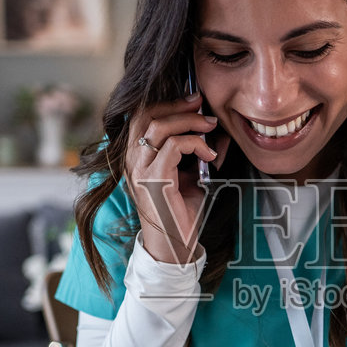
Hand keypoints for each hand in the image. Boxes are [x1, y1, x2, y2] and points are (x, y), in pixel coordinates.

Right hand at [124, 94, 228, 263]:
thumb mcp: (189, 176)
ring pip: (159, 126)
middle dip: (177, 104)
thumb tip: (214, 132)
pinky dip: (195, 144)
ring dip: (189, 121)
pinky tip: (209, 155)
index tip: (193, 99)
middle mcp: (132, 161)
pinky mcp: (154, 180)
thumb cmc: (181, 213)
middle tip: (201, 105)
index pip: (141, 116)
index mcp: (136, 157)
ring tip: (210, 127)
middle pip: (146, 114)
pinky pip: (172, 146)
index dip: (166, 102)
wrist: (175, 246)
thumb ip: (194, 153)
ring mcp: (140, 170)